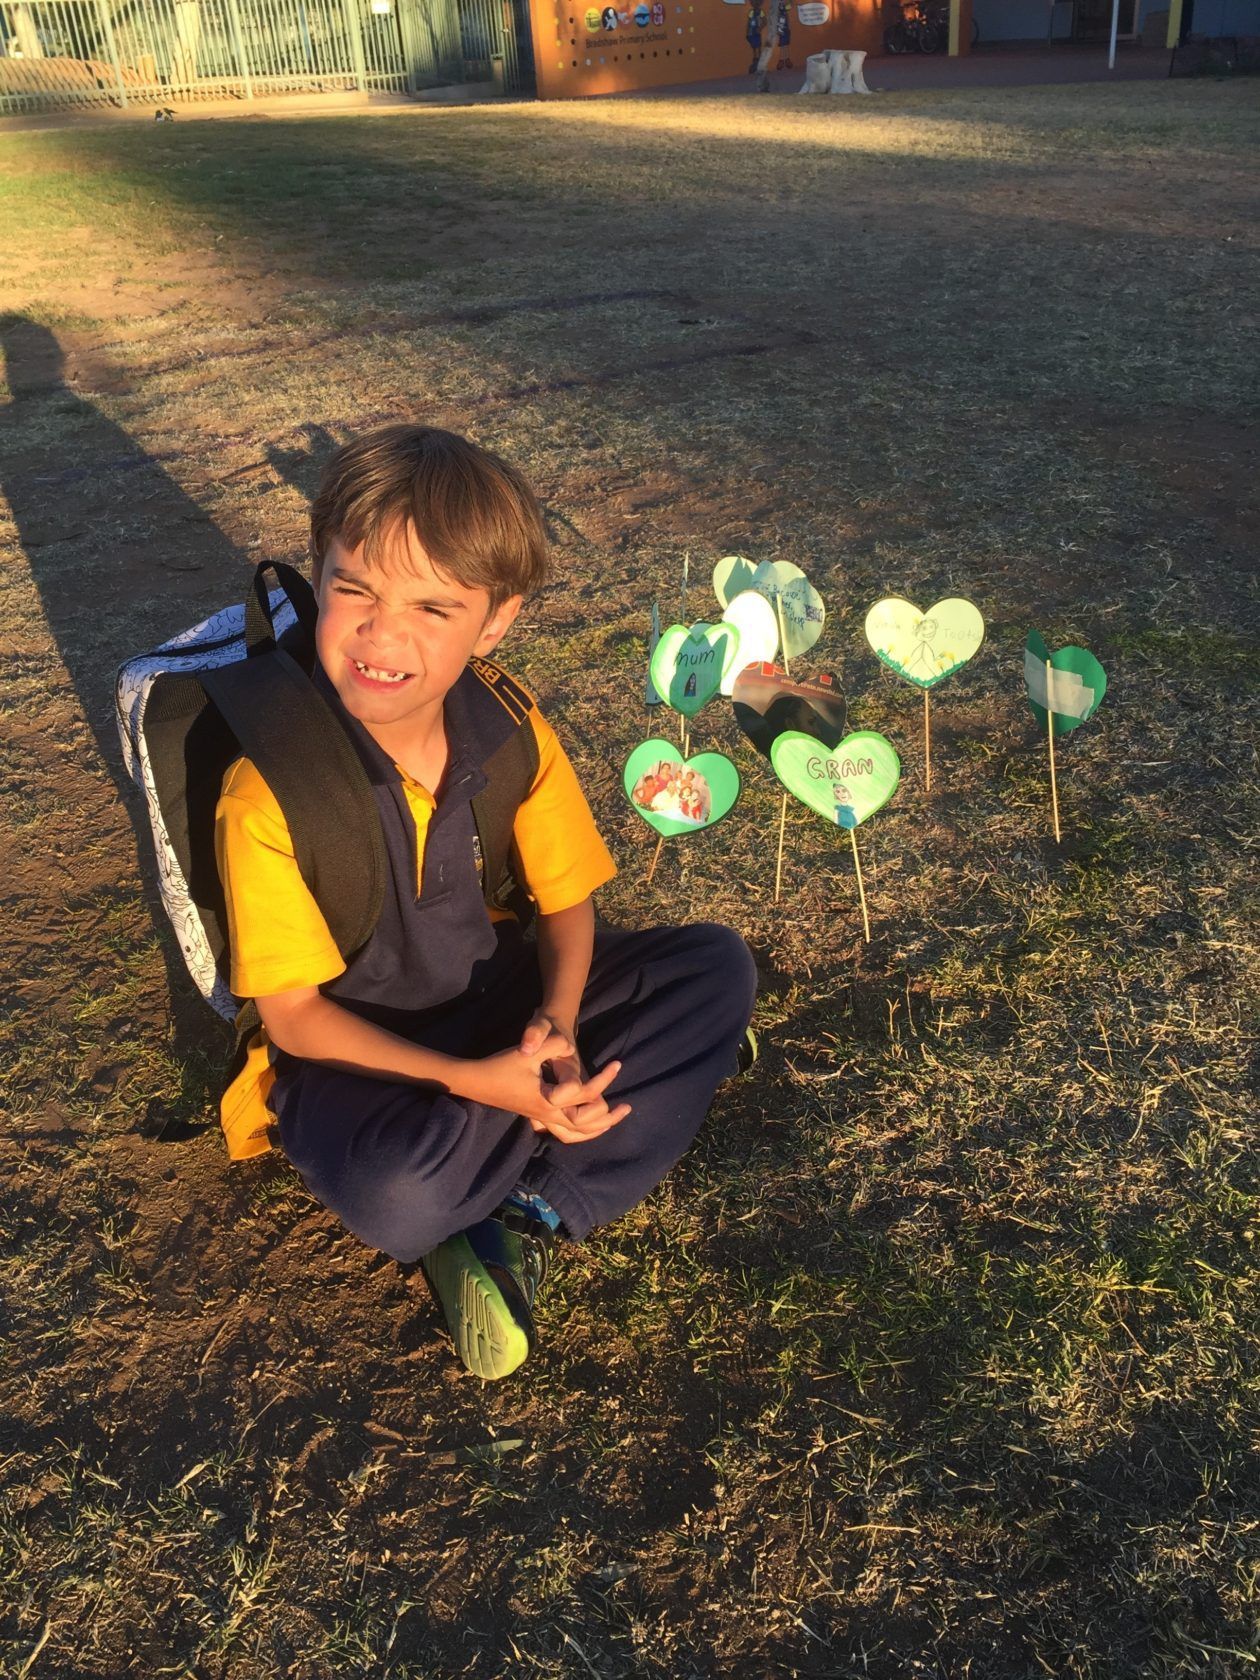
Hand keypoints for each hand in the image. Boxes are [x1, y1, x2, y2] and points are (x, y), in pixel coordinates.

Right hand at [458, 1037, 630, 1144]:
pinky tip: (587, 1124)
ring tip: (613, 1119)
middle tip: (628, 1106)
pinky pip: (565, 1133)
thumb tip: (569, 1045)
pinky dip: (580, 1132)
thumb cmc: (500, 1067)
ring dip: (597, 1128)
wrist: (475, 1082)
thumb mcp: (527, 1052)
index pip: (586, 1096)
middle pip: (587, 1125)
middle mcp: (549, 1115)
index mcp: (549, 1101)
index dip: (605, 1080)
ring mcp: (542, 1119)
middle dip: (609, 1117)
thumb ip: (552, 1047)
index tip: (617, 1064)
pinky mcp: (537, 1117)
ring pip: (576, 1134)